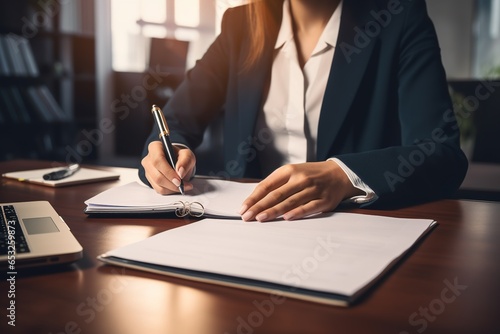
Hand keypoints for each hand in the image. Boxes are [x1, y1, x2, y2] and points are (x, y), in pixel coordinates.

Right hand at [141, 141, 195, 193]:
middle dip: (171, 183)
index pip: (158, 160)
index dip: (168, 171)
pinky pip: (158, 189)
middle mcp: (148, 159)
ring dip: (172, 188)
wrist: (178, 162)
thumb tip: (180, 172)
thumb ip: (186, 161)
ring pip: (157, 184)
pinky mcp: (150, 180)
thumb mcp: (188, 155)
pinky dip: (170, 190)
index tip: (179, 179)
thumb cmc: (181, 157)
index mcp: (155, 147)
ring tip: (184, 186)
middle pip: (157, 175)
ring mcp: (148, 170)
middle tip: (184, 185)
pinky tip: (178, 187)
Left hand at [239, 161, 361, 221]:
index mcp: (289, 170)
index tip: (243, 208)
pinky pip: (308, 207)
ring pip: (290, 201)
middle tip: (247, 216)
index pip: (267, 185)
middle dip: (259, 206)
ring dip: (274, 211)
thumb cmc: (311, 175)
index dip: (254, 198)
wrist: (339, 173)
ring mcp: (312, 189)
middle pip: (276, 194)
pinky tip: (286, 218)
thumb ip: (276, 184)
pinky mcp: (324, 200)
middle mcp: (300, 178)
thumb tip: (255, 199)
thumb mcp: (292, 172)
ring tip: (260, 218)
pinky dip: (297, 212)